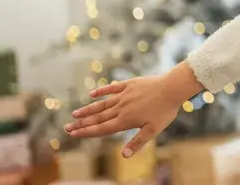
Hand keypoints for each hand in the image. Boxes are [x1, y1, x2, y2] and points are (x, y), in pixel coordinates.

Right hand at [64, 63, 201, 156]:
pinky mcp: (129, 84)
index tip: (74, 134)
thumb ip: (137, 142)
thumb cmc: (165, 110)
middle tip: (67, 127)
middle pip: (98, 117)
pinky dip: (102, 91)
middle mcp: (121, 108)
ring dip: (88, 109)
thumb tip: (124, 156)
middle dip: (82, 123)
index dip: (87, 132)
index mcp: (126, 120)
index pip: (102, 128)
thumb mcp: (153, 130)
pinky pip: (112, 87)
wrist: (173, 87)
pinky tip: (92, 94)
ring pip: (102, 104)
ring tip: (75, 113)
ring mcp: (124, 95)